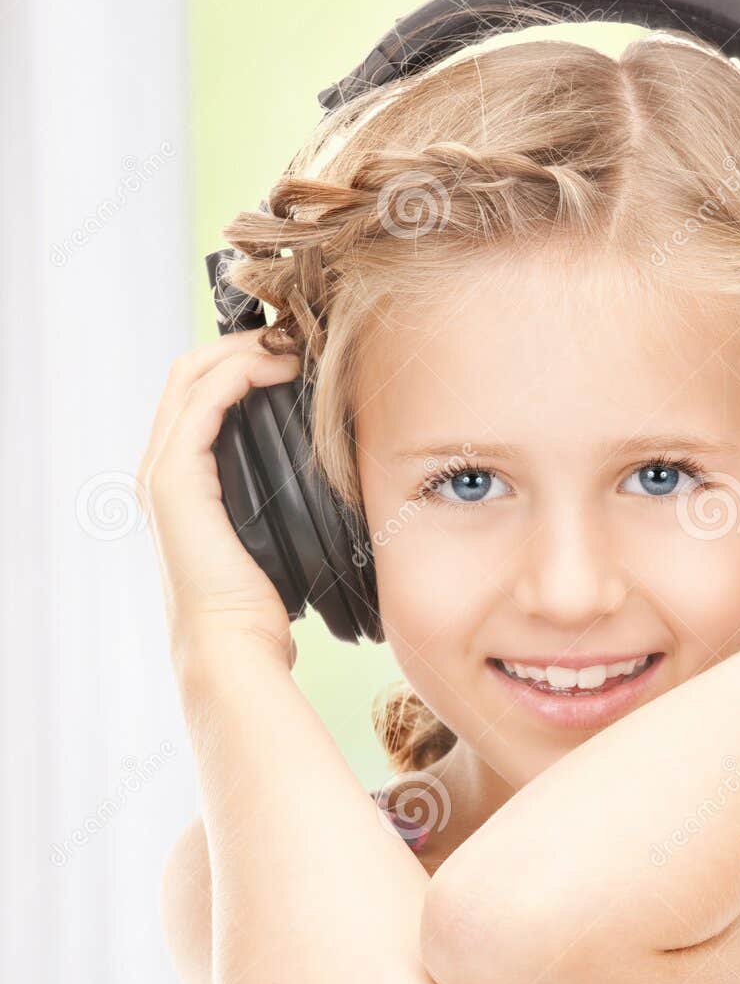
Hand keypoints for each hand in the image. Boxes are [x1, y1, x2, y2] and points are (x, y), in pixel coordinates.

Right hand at [137, 330, 302, 671]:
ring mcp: (161, 470)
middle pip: (189, 372)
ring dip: (244, 350)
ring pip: (192, 375)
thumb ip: (283, 495)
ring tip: (294, 344)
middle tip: (297, 337)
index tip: (298, 354)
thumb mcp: (277, 533)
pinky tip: (282, 370)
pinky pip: (204, 401)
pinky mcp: (173, 478)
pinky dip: (242, 374)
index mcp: (182, 478)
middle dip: (242, 345)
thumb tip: (334, 463)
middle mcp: (161, 467)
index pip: (200, 392)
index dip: (244, 361)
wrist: (233, 646)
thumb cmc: (264, 603)